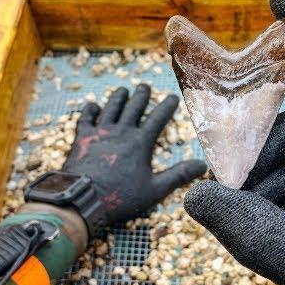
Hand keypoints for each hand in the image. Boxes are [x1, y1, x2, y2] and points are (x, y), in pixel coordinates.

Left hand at [63, 84, 206, 227]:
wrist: (82, 198)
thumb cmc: (121, 197)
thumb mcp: (155, 190)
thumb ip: (178, 176)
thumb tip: (202, 166)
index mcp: (140, 143)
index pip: (158, 118)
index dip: (166, 106)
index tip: (173, 97)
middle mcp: (121, 132)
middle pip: (133, 107)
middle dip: (141, 95)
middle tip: (145, 86)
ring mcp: (100, 133)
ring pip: (111, 108)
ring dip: (118, 98)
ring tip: (123, 90)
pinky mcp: (82, 138)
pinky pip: (86, 118)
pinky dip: (90, 110)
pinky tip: (93, 105)